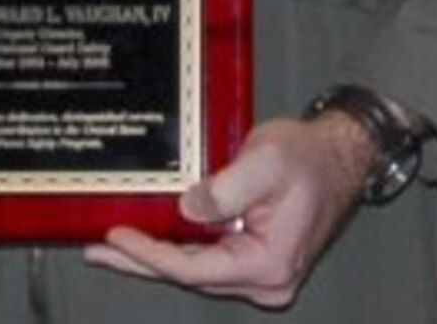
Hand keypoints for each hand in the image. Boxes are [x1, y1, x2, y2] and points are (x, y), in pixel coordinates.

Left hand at [82, 111, 372, 309]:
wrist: (339, 156)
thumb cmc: (307, 156)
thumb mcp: (265, 162)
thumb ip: (226, 189)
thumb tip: (186, 209)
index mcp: (268, 263)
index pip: (195, 268)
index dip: (150, 254)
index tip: (116, 236)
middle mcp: (265, 280)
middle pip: (190, 276)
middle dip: (142, 262)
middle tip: (98, 251)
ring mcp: (261, 274)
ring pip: (195, 270)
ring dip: (154, 258)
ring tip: (112, 247)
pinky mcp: (254, 259)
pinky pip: (207, 259)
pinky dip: (175, 250)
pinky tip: (149, 240)